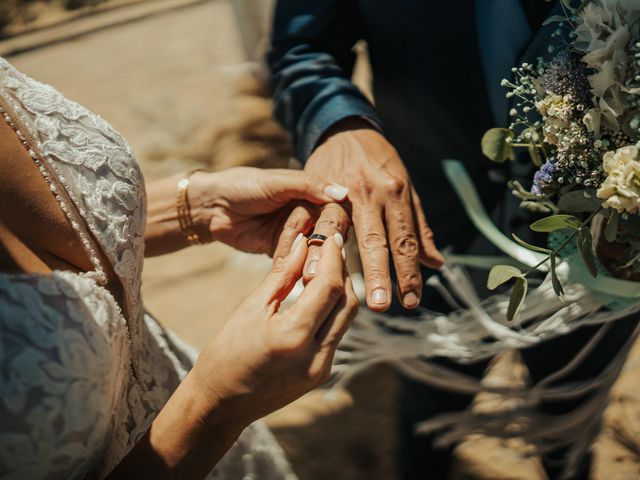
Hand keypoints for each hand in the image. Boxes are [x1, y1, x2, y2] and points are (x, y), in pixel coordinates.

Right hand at [188, 232, 357, 424]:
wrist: (220, 405)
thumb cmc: (226, 354)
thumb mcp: (250, 308)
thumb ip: (282, 274)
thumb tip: (303, 243)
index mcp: (292, 337)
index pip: (329, 287)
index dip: (334, 258)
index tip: (331, 237)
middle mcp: (314, 356)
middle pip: (347, 303)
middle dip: (343, 272)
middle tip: (332, 249)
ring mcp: (321, 369)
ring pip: (346, 319)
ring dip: (340, 291)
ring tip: (325, 268)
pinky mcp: (321, 374)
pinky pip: (336, 335)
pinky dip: (332, 311)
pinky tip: (319, 296)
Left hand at [189, 167, 348, 254]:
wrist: (212, 207)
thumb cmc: (243, 186)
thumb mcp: (277, 182)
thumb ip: (309, 186)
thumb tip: (343, 193)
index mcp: (309, 192)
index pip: (334, 207)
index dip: (336, 220)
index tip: (337, 232)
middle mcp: (306, 213)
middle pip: (324, 230)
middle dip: (321, 242)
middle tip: (320, 253)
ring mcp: (294, 233)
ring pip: (311, 247)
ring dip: (309, 257)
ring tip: (308, 269)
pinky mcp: (281, 251)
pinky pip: (294, 260)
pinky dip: (296, 265)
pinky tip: (299, 274)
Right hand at [274, 118, 443, 311]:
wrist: (346, 130)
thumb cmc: (380, 164)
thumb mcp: (406, 189)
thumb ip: (418, 227)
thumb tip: (436, 263)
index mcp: (396, 194)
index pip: (405, 240)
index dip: (408, 272)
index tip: (411, 301)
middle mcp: (370, 192)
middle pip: (375, 239)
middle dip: (378, 274)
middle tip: (380, 305)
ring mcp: (340, 189)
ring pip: (337, 229)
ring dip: (334, 261)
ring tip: (331, 288)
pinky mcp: (315, 187)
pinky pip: (309, 218)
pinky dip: (305, 242)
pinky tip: (301, 265)